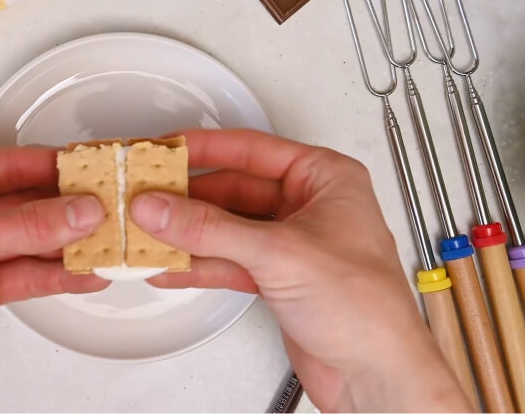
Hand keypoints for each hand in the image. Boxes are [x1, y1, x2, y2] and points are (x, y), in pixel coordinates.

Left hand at [0, 148, 107, 411]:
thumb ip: (23, 226)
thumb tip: (73, 210)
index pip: (7, 165)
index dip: (51, 167)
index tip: (89, 169)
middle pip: (24, 202)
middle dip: (66, 208)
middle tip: (107, 205)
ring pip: (31, 240)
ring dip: (68, 242)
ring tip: (106, 239)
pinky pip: (29, 274)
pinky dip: (58, 273)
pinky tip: (84, 271)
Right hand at [130, 129, 469, 411]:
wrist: (377, 376)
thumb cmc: (369, 310)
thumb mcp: (279, 254)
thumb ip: (211, 229)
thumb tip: (162, 208)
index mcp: (325, 179)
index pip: (251, 149)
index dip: (204, 148)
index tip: (164, 149)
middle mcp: (308, 207)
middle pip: (232, 190)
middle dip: (187, 199)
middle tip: (146, 198)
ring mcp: (290, 245)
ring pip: (225, 228)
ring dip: (186, 234)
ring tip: (148, 232)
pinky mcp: (276, 279)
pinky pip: (226, 261)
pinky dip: (197, 265)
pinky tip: (169, 265)